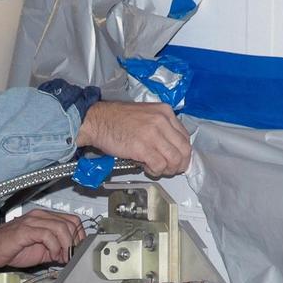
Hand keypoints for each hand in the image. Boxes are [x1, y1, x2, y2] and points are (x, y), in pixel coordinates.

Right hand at [0, 209, 83, 268]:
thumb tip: (72, 255)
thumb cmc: (12, 249)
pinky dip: (54, 247)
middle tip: (71, 255)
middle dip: (74, 242)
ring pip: (61, 227)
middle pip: (70, 222)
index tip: (78, 250)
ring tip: (61, 256)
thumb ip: (57, 249)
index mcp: (45, 218)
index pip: (72, 220)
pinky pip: (47, 235)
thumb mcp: (41, 250)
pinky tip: (52, 255)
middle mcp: (40, 216)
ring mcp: (32, 221)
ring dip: (66, 245)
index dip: (79, 236)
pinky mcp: (25, 230)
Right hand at [74, 100, 191, 176]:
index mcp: (165, 112)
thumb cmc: (116, 119)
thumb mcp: (146, 115)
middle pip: (184, 150)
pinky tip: (147, 168)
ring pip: (174, 160)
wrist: (96, 120)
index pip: (185, 137)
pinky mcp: (142, 147)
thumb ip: (161, 127)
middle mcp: (162, 121)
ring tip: (157, 169)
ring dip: (168, 169)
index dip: (183, 153)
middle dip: (180, 164)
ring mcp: (153, 134)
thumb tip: (171, 147)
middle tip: (171, 169)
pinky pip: (159, 165)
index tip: (177, 160)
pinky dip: (156, 171)